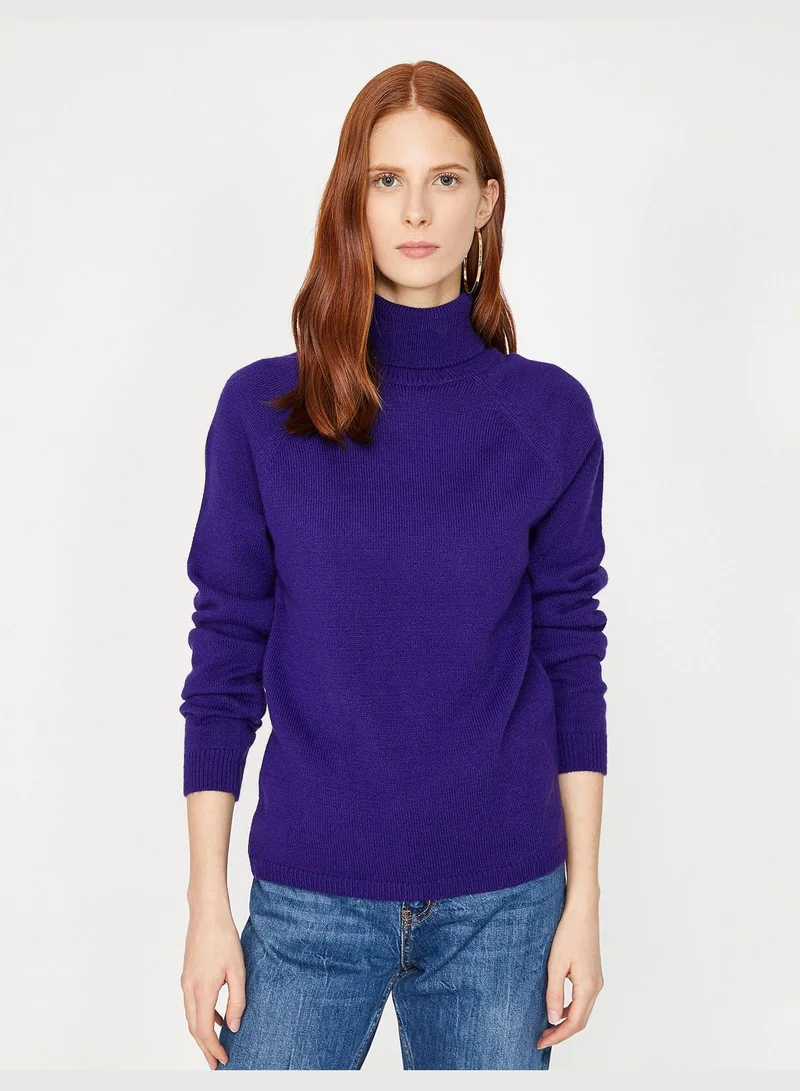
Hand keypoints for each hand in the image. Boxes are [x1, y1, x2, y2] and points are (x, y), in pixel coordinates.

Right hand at [180, 903, 245, 1068]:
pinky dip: (202, 1016)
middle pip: (194, 1028)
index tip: (224, 1060)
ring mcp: (186, 982)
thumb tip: (234, 1027)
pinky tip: (217, 1017)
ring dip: (202, 1034)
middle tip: (216, 1064)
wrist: (207, 913)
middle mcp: (189, 989)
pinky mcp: (188, 975)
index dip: (214, 1048)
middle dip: (205, 1048)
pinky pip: (193, 1003)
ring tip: (216, 1046)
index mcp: (202, 990)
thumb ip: (237, 1001)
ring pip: (191, 1017)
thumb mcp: (238, 970)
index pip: (205, 1030)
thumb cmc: (224, 938)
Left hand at [536, 896, 603, 1050]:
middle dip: (561, 1032)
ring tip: (546, 1025)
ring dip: (565, 1020)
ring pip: (582, 1010)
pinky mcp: (591, 972)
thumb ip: (554, 993)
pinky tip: (555, 1004)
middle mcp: (595, 986)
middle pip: (580, 1020)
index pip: (574, 1023)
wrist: (582, 910)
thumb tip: (552, 1019)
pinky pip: (582, 998)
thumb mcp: (555, 964)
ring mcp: (595, 980)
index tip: (541, 1042)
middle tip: (542, 1038)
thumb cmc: (569, 933)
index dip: (557, 1036)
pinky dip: (569, 1007)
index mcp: (588, 987)